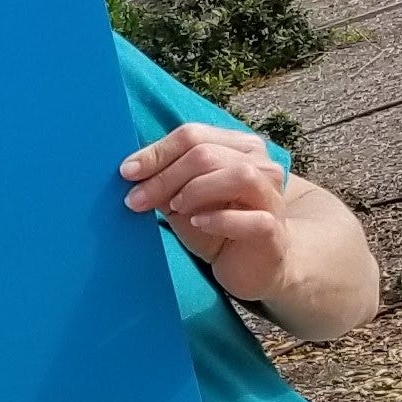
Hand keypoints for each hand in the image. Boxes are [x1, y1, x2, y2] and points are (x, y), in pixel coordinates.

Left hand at [122, 123, 295, 305]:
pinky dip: (220, 219)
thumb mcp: (183, 201)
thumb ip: (165, 183)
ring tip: (175, 209)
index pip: (193, 135)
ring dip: (196, 190)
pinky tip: (198, 223)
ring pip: (239, 175)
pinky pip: (253, 219)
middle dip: (165, 176)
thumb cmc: (216, 227)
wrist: (252, 266)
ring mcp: (271, 197)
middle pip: (207, 154)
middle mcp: (261, 165)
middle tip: (137, 199)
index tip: (127, 173)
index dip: (156, 152)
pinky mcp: (274, 231)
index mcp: (239, 147)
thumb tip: (131, 171)